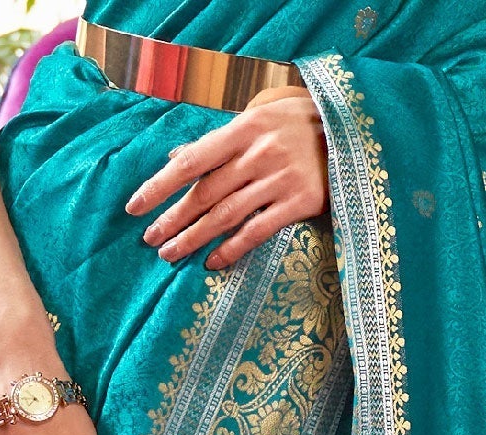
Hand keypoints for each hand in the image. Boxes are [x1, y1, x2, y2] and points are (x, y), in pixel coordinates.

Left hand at [126, 89, 328, 271]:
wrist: (349, 132)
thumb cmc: (294, 126)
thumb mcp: (255, 122)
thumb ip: (217, 143)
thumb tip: (174, 158)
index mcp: (242, 130)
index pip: (191, 161)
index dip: (161, 185)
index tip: (136, 206)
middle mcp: (257, 154)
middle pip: (205, 193)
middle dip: (173, 218)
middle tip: (149, 240)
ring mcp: (279, 180)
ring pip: (226, 215)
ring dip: (195, 237)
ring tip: (171, 254)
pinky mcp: (300, 203)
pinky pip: (259, 230)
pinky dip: (233, 248)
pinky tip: (212, 262)